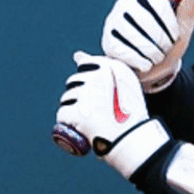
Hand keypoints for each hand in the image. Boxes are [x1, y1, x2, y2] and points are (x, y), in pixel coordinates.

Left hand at [56, 52, 170, 176]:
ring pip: (66, 98)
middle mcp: (99, 77)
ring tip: (90, 120)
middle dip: (80, 95)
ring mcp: (86, 94)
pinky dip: (68, 123)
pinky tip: (81, 127)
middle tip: (95, 110)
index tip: (97, 93)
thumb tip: (76, 54)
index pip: (86, 64)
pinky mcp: (76, 112)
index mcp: (113, 67)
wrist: (131, 138)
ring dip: (74, 109)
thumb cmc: (128, 113)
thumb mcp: (122, 85)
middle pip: (74, 81)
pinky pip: (62, 114)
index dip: (88, 80)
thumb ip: (100, 66)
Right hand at [101, 0, 193, 91]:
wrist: (153, 68)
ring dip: (154, 54)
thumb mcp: (183, 24)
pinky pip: (127, 54)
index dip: (171, 25)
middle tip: (165, 48)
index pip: (159, 5)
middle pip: (147, 23)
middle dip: (162, 42)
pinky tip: (144, 63)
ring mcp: (112, 22)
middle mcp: (124, 4)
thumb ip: (193, 5)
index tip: (174, 34)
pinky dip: (142, 63)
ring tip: (156, 56)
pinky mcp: (106, 41)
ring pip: (137, 40)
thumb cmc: (169, 42)